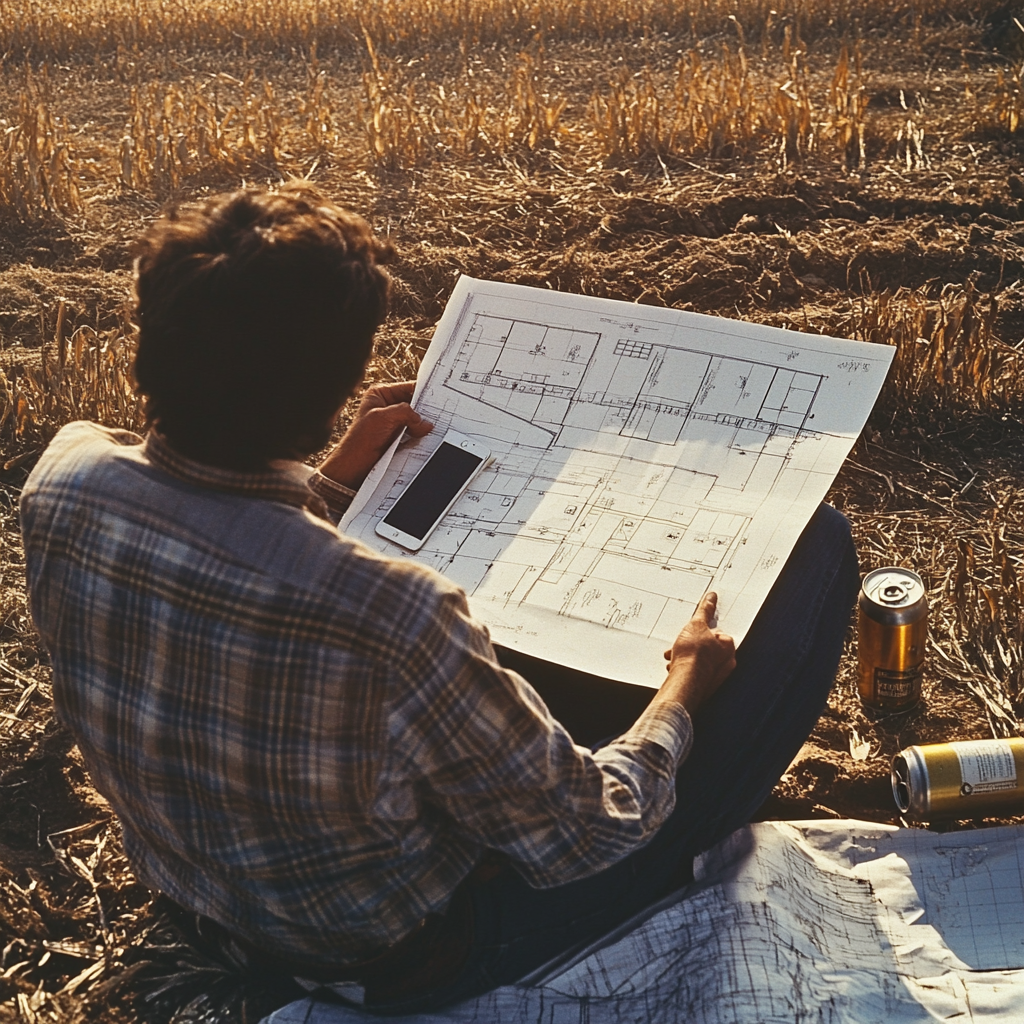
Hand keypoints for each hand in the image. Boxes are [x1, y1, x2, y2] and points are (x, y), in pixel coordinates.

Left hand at [318, 381, 432, 489]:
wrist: (355, 466)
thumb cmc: (360, 440)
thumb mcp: (384, 418)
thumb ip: (406, 413)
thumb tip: (424, 422)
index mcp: (380, 395)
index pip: (407, 388)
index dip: (423, 392)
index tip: (438, 396)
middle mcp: (387, 407)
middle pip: (414, 405)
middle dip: (424, 412)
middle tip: (438, 415)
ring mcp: (393, 423)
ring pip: (415, 421)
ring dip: (422, 426)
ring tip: (430, 428)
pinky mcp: (397, 438)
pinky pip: (414, 434)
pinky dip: (420, 437)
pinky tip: (424, 438)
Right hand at [657, 592, 735, 715]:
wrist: (685, 682)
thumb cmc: (693, 656)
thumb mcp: (696, 625)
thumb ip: (705, 610)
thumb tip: (712, 598)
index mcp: (728, 647)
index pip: (715, 632)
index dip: (699, 630)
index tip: (691, 630)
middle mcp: (726, 663)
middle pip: (706, 646)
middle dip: (690, 644)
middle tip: (680, 644)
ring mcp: (716, 676)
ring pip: (699, 660)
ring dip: (685, 656)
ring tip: (674, 656)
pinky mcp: (705, 686)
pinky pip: (695, 672)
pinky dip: (685, 668)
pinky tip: (675, 666)